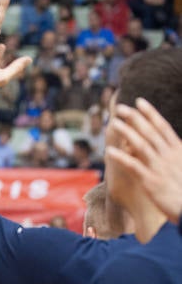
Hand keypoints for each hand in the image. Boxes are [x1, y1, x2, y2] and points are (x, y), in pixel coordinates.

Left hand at [106, 98, 181, 223]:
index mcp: (178, 150)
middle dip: (135, 118)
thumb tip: (162, 145)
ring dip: (126, 132)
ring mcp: (159, 168)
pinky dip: (121, 157)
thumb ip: (172, 154)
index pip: (162, 127)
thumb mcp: (181, 167)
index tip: (139, 101)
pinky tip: (109, 151)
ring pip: (141, 145)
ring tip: (113, 123)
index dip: (150, 113)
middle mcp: (169, 156)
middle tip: (119, 108)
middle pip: (150, 132)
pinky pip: (133, 166)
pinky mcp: (150, 182)